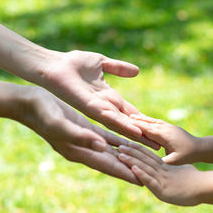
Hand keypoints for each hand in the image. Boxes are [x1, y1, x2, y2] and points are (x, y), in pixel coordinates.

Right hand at [18, 87, 141, 185]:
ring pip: (113, 151)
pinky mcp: (87, 129)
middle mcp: (85, 149)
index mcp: (80, 152)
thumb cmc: (43, 114)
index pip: (108, 166)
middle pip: (114, 162)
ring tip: (147, 159)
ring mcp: (86, 140)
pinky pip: (108, 138)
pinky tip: (132, 142)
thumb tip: (103, 148)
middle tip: (152, 174)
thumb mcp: (61, 125)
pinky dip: (120, 141)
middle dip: (132, 168)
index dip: (125, 173)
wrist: (31, 104)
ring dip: (129, 155)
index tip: (143, 182)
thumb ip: (81, 137)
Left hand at [39, 50, 158, 148]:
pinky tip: (134, 133)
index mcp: (108, 99)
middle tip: (159, 149)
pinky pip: (108, 119)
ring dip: (135, 136)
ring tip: (151, 146)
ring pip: (120, 127)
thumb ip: (118, 68)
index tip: (157, 132)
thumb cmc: (72, 64)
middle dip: (142, 137)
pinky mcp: (88, 109)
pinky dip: (122, 126)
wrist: (53, 64)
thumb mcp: (101, 64)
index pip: (129, 114)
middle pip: (126, 125)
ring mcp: (96, 111)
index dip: (142, 123)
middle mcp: (103, 109)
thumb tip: (137, 71)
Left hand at [117, 142, 200, 205]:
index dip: (138, 149)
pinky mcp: (162, 190)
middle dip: (131, 152)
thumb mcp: (184, 172)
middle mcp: (162, 172)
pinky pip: (150, 181)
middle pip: (144, 159)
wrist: (206, 187)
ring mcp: (161, 180)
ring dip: (131, 161)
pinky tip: (132, 169)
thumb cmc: (197, 181)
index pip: (149, 156)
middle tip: (118, 144)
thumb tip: (175, 169)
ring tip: (120, 154)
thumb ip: (176, 170)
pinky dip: (141, 174)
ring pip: (144, 168)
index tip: (129, 142)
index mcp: (166, 168)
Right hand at [130, 114, 197, 163]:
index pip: (146, 129)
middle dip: (136, 120)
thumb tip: (148, 164)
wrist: (201, 148)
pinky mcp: (171, 128)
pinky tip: (145, 121)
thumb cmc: (188, 156)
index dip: (135, 126)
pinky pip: (157, 122)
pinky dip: (149, 121)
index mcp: (164, 135)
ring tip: (131, 116)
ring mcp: (169, 127)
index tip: (124, 123)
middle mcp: (166, 128)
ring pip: (152, 121)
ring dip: (142, 119)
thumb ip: (161, 161)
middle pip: (148, 122)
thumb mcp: (174, 161)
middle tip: (123, 117)